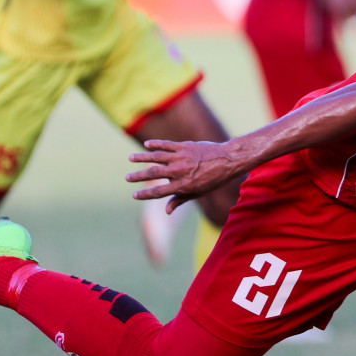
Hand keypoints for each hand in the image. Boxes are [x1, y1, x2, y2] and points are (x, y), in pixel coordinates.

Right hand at [127, 139, 242, 212]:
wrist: (228, 160)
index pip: (158, 192)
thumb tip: (167, 211)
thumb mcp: (199, 193)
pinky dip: (155, 144)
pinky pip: (166, 144)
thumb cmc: (213, 179)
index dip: (144, 195)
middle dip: (138, 176)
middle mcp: (179, 172)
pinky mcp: (184, 146)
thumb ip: (180, 200)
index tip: (134, 195)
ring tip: (130, 159)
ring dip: (141, 158)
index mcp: (183, 186)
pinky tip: (146, 145)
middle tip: (127, 178)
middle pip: (153, 174)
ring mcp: (181, 158)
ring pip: (156, 157)